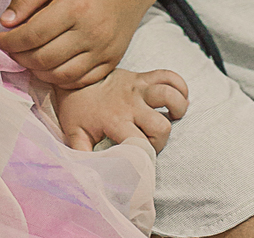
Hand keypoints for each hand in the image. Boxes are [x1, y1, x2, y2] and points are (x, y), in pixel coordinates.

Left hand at [0, 0, 155, 87]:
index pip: (32, 35)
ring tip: (26, 56)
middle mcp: (91, 33)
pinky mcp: (113, 60)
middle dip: (19, 56)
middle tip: (9, 47)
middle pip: (44, 59)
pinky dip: (60, 79)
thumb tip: (5, 22)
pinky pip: (81, 81)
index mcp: (74, 7)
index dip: (9, 41)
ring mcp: (104, 50)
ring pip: (61, 75)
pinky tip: (49, 65)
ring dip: (37, 71)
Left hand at [53, 68, 188, 154]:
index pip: (141, 144)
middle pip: (161, 126)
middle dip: (161, 139)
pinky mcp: (142, 75)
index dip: (146, 158)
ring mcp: (138, 87)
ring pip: (169, 95)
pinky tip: (178, 98)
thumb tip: (88, 178)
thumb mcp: (75, 133)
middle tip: (152, 140)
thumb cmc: (78, 109)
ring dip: (177, 108)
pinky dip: (180, 87)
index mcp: (114, 119)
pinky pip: (169, 76)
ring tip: (172, 116)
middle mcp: (129, 103)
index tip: (142, 161)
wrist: (73, 76)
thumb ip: (81, 154)